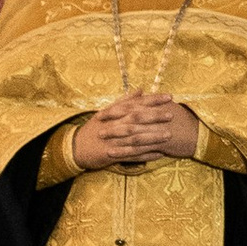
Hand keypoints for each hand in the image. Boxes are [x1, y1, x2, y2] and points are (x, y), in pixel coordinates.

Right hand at [73, 91, 201, 167]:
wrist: (75, 148)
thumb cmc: (93, 129)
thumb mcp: (106, 112)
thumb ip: (124, 101)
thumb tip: (141, 90)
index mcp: (114, 114)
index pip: (136, 104)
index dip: (153, 100)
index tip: (169, 97)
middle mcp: (114, 126)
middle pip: (136, 120)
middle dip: (154, 117)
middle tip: (171, 114)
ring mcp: (114, 142)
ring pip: (136, 138)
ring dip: (153, 137)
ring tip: (169, 135)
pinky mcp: (113, 155)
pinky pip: (132, 156)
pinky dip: (145, 155)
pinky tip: (159, 154)